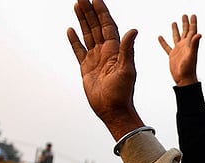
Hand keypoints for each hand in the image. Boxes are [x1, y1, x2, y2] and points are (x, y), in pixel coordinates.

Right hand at [67, 0, 144, 140]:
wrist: (113, 110)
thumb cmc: (122, 92)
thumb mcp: (127, 70)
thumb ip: (127, 49)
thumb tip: (134, 30)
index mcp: (115, 50)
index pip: (108, 25)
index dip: (102, 12)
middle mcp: (105, 52)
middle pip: (96, 26)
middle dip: (89, 11)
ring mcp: (95, 59)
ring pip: (88, 34)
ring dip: (82, 20)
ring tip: (77, 5)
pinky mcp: (86, 68)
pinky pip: (78, 50)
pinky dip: (74, 40)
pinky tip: (70, 29)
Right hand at [158, 14, 200, 86]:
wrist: (184, 79)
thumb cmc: (189, 69)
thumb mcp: (191, 55)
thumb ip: (195, 44)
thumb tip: (199, 34)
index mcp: (190, 44)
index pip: (192, 31)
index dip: (193, 23)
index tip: (193, 15)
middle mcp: (184, 46)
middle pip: (185, 31)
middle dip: (185, 23)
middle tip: (184, 15)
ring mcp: (178, 50)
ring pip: (176, 37)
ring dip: (175, 29)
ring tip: (174, 22)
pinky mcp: (172, 55)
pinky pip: (167, 46)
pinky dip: (163, 41)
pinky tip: (159, 36)